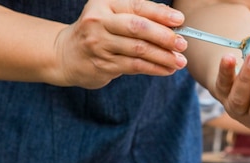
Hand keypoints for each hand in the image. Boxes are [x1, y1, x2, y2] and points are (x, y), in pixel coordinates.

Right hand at [54, 0, 188, 87]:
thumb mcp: (113, 16)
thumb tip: (173, 22)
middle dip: (164, 36)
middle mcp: (99, 21)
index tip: (180, 20)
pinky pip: (134, 66)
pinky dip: (154, 68)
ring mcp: (99, 44)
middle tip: (182, 44)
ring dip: (163, 56)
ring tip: (180, 61)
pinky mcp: (102, 64)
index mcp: (105, 3)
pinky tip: (167, 70)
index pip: (137, 6)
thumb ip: (138, 16)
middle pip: (138, 28)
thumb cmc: (99, 32)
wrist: (67, 54)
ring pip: (138, 50)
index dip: (160, 14)